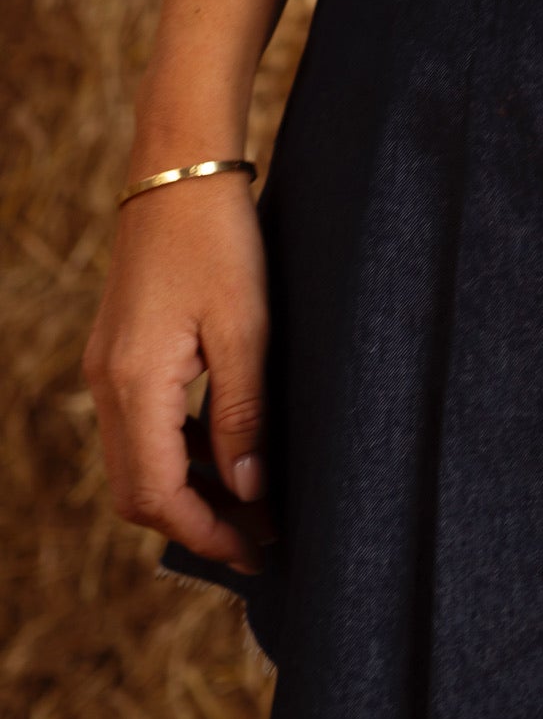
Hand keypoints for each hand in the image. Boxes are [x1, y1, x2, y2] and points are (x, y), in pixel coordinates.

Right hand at [84, 165, 271, 572]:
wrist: (179, 169)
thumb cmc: (219, 240)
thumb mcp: (246, 329)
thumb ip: (244, 413)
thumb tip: (248, 491)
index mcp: (135, 384)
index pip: (158, 495)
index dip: (207, 532)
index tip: (257, 549)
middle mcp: (108, 384)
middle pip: (138, 491)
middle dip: (195, 522)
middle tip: (258, 536)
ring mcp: (108, 367)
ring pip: (138, 461)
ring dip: (189, 489)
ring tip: (253, 500)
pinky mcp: (120, 351)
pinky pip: (143, 424)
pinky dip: (181, 450)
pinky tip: (229, 446)